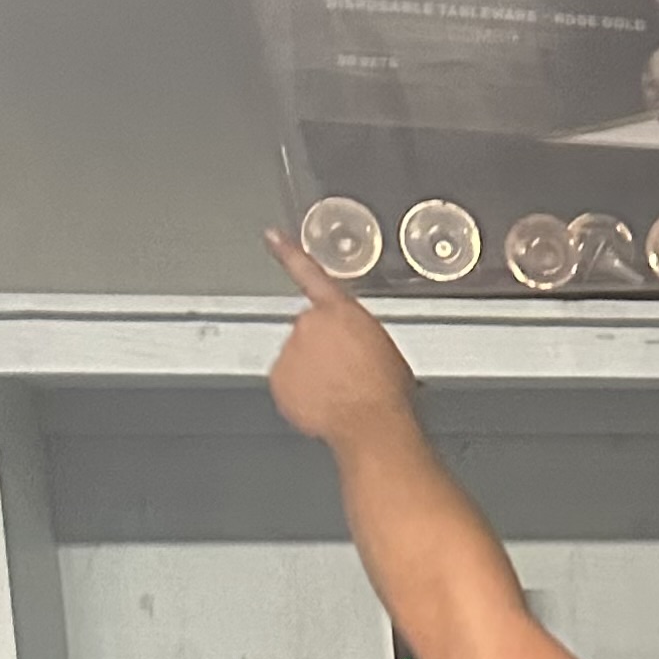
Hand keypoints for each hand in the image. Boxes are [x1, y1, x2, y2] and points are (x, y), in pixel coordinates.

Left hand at [264, 229, 417, 447]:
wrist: (372, 423)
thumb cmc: (386, 389)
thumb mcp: (384, 346)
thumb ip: (358, 333)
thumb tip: (354, 344)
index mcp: (339, 310)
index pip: (308, 273)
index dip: (288, 252)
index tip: (272, 236)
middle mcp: (308, 325)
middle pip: (308, 330)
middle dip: (321, 348)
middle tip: (346, 372)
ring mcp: (289, 352)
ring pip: (297, 358)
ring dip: (313, 372)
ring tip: (341, 392)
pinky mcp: (279, 379)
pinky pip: (288, 383)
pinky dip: (301, 393)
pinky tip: (325, 403)